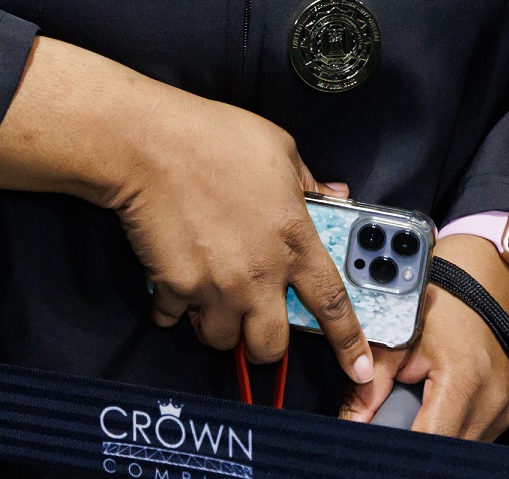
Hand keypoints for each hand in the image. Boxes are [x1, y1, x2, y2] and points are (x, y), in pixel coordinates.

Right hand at [0, 39, 374, 387]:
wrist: (151, 144)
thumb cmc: (218, 136)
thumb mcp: (279, 148)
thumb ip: (309, 182)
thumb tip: (335, 196)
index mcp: (294, 239)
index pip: (331, 303)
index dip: (348, 341)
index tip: (358, 371)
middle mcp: (259, 275)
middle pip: (270, 345)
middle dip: (263, 343)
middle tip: (251, 321)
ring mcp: (216, 287)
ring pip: (221, 340)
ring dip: (216, 325)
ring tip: (208, 295)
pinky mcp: (175, 289)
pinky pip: (173, 319)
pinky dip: (171, 308)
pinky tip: (170, 281)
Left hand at [341, 233, 508, 439]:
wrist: (486, 276)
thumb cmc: (444, 299)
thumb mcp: (399, 335)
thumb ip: (369, 385)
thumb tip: (349, 424)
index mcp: (465, 380)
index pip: (430, 442)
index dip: (402, 448)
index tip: (382, 445)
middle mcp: (493, 399)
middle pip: (447, 450)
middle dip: (417, 442)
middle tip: (397, 421)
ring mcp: (507, 407)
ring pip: (464, 448)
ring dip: (440, 437)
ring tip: (424, 407)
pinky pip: (480, 436)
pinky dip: (457, 428)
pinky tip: (444, 404)